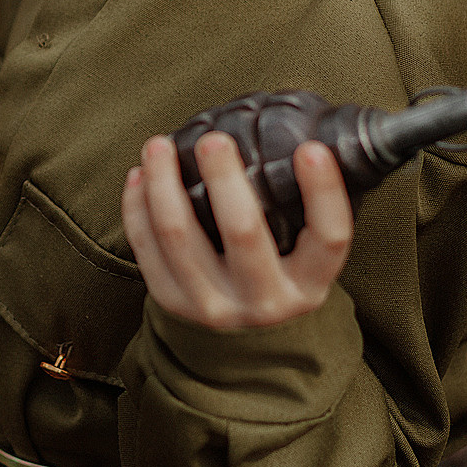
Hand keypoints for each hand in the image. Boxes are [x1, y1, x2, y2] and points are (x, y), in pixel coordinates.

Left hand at [122, 132, 353, 330]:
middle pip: (243, 232)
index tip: (311, 147)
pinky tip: (139, 175)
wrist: (245, 336)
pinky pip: (146, 249)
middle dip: (224, 178)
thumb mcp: (308, 256)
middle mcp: (265, 301)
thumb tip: (314, 130)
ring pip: (179, 237)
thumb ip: (310, 206)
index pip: (328, 238)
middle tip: (214, 140)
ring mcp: (215, 306)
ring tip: (159, 146)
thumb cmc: (280, 272)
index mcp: (309, 284)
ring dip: (164, 184)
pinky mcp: (173, 303)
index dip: (324, 192)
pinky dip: (137, 207)